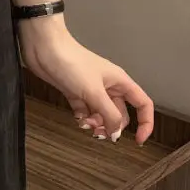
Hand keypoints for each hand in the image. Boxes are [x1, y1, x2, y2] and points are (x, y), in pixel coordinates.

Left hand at [19, 16, 154, 144]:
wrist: (44, 48)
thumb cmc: (72, 63)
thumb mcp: (94, 91)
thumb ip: (109, 114)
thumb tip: (117, 133)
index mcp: (119, 81)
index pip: (143, 104)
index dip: (145, 123)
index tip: (138, 141)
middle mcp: (108, 85)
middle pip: (120, 113)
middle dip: (112, 126)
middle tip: (100, 134)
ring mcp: (91, 89)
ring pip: (101, 114)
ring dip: (96, 123)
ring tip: (85, 124)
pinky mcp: (75, 91)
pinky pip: (85, 111)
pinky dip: (83, 118)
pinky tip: (77, 118)